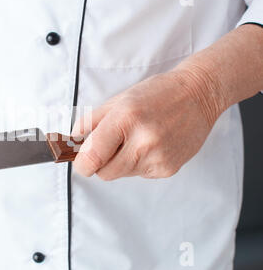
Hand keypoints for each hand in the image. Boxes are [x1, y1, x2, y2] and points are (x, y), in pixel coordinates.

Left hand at [72, 69, 222, 179]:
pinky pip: (140, 174)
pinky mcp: (168, 169)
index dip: (81, 163)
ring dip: (120, 162)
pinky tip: (150, 145)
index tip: (81, 159)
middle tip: (108, 146)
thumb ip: (90, 122)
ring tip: (134, 140)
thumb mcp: (117, 100)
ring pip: (121, 175)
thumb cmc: (156, 94)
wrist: (198, 95)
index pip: (91, 159)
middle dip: (100, 163)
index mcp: (125, 119)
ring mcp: (158, 157)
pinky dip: (138, 164)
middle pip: (104, 173)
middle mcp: (142, 141)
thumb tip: (72, 142)